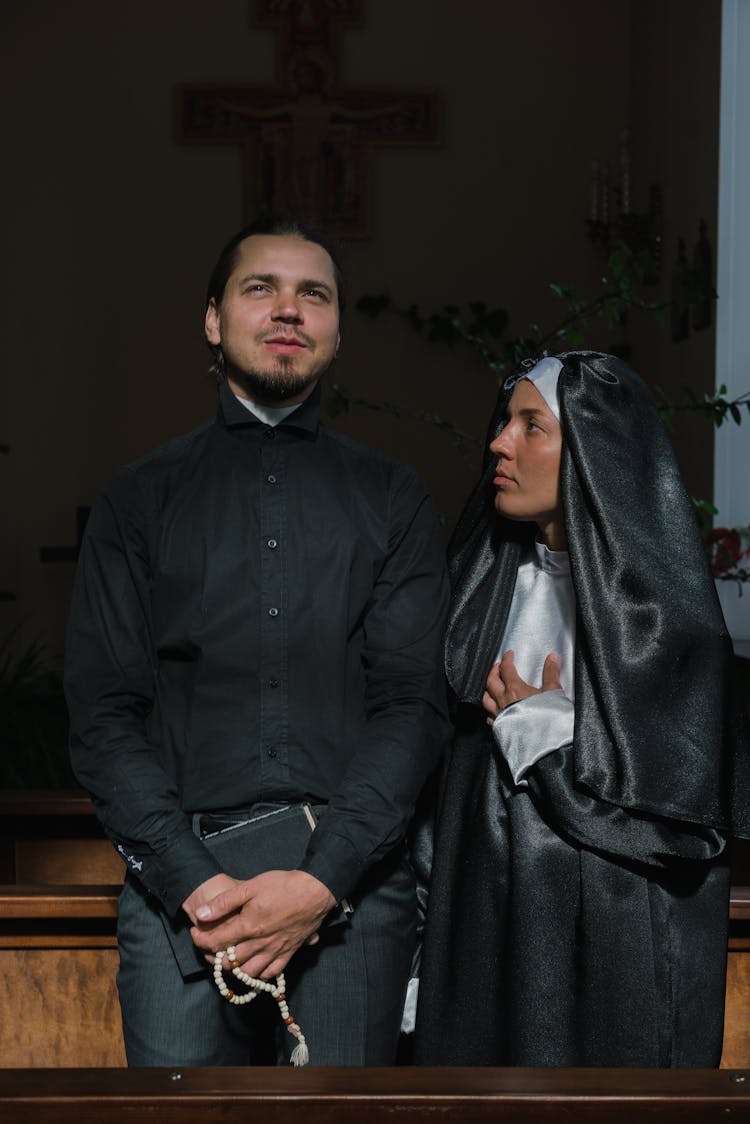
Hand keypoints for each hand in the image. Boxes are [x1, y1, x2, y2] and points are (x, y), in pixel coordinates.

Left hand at [190, 869, 335, 978]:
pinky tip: (254, 965)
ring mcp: (274, 950)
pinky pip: (270, 973)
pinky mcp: (288, 952)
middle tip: (208, 948)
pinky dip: (259, 974)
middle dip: (213, 957)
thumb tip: (202, 914)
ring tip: (229, 958)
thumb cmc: (283, 885)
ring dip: (235, 969)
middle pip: (229, 962)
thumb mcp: (250, 886)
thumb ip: (224, 902)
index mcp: (248, 927)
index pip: (216, 942)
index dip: (200, 939)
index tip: (195, 933)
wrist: (314, 891)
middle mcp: (259, 944)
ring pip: (248, 972)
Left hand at [482, 649, 560, 723]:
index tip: (508, 654)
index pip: (506, 669)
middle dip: (493, 672)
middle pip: (491, 681)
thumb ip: (551, 673)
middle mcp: (503, 701)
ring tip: (491, 686)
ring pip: (485, 699)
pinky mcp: (499, 728)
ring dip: (487, 689)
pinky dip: (489, 711)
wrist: (544, 743)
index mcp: (515, 689)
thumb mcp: (553, 692)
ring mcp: (499, 715)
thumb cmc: (549, 718)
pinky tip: (493, 710)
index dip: (506, 659)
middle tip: (498, 667)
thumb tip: (552, 658)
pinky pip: (489, 717)